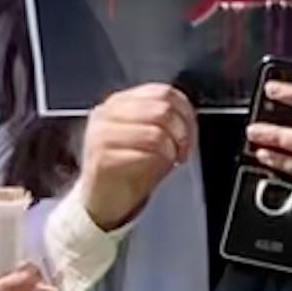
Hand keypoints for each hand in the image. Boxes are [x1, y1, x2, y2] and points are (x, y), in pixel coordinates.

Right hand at [76, 85, 198, 230]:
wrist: (104, 198)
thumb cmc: (131, 165)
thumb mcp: (151, 132)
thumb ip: (165, 116)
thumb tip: (188, 113)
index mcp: (120, 102)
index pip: (164, 92)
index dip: (186, 112)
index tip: (190, 132)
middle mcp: (106, 114)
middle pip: (162, 109)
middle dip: (182, 132)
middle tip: (182, 149)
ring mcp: (101, 135)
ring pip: (156, 131)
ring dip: (171, 149)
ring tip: (168, 159)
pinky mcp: (102, 158)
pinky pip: (146, 153)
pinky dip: (159, 162)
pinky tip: (153, 170)